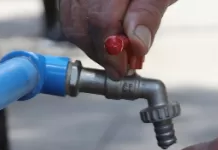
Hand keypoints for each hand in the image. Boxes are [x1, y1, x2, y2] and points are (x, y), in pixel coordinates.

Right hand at [59, 0, 177, 77]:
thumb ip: (148, 15)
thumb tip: (136, 46)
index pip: (101, 20)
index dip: (112, 51)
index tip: (123, 69)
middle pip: (80, 24)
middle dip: (101, 52)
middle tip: (121, 65)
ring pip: (72, 22)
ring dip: (93, 43)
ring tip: (117, 49)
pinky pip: (69, 13)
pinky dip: (86, 29)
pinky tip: (106, 34)